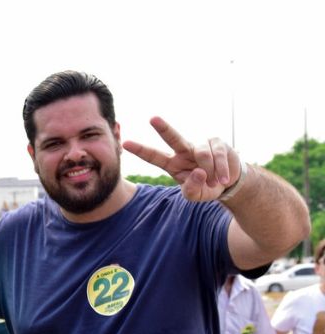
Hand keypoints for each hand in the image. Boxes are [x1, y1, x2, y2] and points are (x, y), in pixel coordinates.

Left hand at [123, 117, 241, 200]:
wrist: (227, 183)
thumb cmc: (205, 188)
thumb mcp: (195, 195)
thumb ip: (192, 188)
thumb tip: (198, 172)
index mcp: (171, 164)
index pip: (153, 157)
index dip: (140, 150)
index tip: (125, 143)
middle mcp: (183, 151)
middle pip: (172, 138)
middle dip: (163, 128)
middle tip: (152, 118)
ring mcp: (199, 145)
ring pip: (203, 155)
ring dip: (211, 172)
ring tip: (215, 182)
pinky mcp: (216, 143)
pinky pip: (218, 155)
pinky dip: (221, 170)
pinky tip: (223, 178)